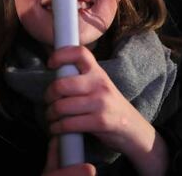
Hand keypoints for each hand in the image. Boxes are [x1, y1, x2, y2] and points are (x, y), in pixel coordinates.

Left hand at [44, 46, 167, 174]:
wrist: (133, 128)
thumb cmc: (110, 107)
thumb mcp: (100, 86)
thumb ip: (83, 79)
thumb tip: (57, 75)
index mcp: (98, 73)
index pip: (80, 53)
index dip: (60, 55)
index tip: (51, 64)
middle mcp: (100, 84)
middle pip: (61, 84)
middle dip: (49, 95)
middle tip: (49, 101)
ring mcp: (100, 103)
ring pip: (61, 106)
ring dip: (50, 115)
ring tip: (52, 117)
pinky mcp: (99, 121)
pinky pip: (68, 124)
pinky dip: (57, 128)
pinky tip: (58, 128)